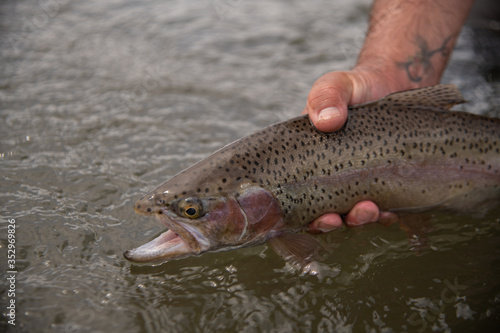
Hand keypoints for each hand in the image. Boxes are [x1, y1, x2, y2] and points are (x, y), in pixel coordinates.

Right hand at [304, 69, 398, 232]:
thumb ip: (327, 96)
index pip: (296, 193)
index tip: (312, 215)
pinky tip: (391, 213)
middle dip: (329, 222)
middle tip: (337, 219)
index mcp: (308, 159)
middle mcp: (329, 176)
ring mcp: (357, 182)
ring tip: (371, 211)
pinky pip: (381, 208)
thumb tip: (328, 121)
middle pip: (321, 211)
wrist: (394, 84)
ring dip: (358, 219)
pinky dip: (384, 215)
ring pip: (351, 214)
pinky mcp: (383, 184)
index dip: (300, 212)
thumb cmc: (357, 87)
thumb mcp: (337, 85)